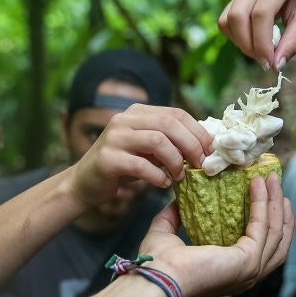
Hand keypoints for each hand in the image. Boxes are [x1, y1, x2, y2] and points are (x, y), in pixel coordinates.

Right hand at [70, 105, 212, 207]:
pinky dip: (158, 175)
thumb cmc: (123, 167)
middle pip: (169, 124)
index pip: (176, 113)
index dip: (198, 132)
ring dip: (175, 161)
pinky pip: (141, 164)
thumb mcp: (149, 149)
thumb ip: (169, 142)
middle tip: (200, 165)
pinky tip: (163, 183)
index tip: (210, 151)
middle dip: (191, 145)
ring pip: (157, 141)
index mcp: (139, 112)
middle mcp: (125, 119)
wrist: (85, 183)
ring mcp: (114, 137)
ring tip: (180, 176)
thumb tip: (205, 147)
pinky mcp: (107, 158)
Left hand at [139, 173, 292, 296]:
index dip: (269, 221)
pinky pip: (262, 226)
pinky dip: (263, 203)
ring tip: (272, 179)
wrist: (156, 275)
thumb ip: (173, 218)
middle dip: (279, 211)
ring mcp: (251, 270)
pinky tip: (258, 184)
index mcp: (232, 273)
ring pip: (275, 232)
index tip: (268, 196)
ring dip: (276, 203)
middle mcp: (247, 276)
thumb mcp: (167, 234)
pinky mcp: (248, 260)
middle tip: (275, 184)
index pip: (262, 247)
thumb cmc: (159, 263)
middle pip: (277, 240)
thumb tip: (177, 200)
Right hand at [218, 0, 295, 70]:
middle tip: (264, 62)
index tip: (270, 63)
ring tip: (261, 52)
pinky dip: (237, 37)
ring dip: (241, 42)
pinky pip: (226, 19)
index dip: (262, 42)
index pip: (261, 13)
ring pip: (228, 19)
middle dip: (248, 44)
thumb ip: (292, 42)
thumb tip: (276, 65)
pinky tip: (255, 42)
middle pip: (238, 15)